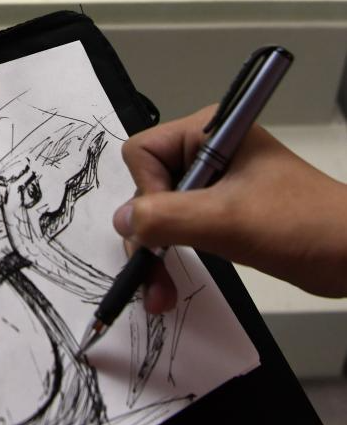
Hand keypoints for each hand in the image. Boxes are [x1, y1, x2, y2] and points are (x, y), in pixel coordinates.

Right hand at [114, 107, 346, 310]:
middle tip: (152, 274)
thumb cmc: (302, 226)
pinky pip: (180, 227)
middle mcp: (207, 150)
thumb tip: (122, 221)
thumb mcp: (227, 220)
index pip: (144, 152)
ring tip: (160, 293)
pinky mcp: (222, 210)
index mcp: (209, 132)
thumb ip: (166, 216)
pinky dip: (173, 254)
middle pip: (148, 185)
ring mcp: (215, 181)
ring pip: (160, 212)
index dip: (147, 191)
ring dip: (157, 250)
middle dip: (148, 231)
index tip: (169, 223)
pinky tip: (171, 285)